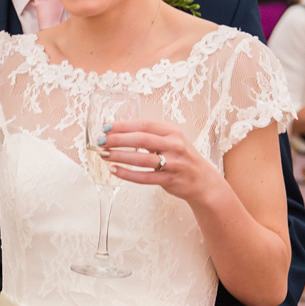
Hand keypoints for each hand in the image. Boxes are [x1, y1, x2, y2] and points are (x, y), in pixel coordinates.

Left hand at [100, 119, 222, 203]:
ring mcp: (174, 163)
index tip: (106, 127)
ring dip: (120, 156)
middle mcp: (175, 145)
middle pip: (141, 140)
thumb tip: (119, 130)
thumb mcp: (172, 141)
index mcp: (173, 132)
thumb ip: (151, 136)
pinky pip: (145, 177)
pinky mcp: (170, 180)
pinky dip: (127, 174)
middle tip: (101, 141)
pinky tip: (115, 170)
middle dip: (118, 140)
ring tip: (104, 155)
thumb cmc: (182, 158)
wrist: (203, 181)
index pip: (145, 125)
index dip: (123, 125)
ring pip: (141, 159)